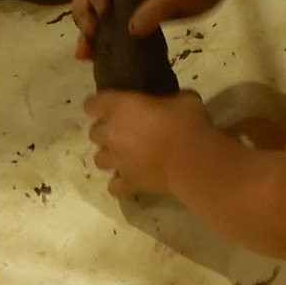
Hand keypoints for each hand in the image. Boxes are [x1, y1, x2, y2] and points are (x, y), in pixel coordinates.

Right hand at [73, 0, 237, 54]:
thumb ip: (155, 8)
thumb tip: (131, 31)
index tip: (105, 11)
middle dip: (83, 11)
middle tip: (91, 33)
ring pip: (95, 10)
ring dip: (86, 29)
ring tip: (85, 54)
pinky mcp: (135, 13)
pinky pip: (112, 24)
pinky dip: (101, 39)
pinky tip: (96, 56)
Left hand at [84, 86, 210, 196]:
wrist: (192, 161)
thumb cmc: (187, 123)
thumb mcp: (183, 99)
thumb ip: (168, 100)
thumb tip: (172, 105)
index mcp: (121, 107)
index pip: (93, 104)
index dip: (97, 105)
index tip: (107, 106)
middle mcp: (112, 134)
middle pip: (94, 134)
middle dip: (105, 132)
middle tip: (124, 131)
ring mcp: (117, 161)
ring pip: (99, 160)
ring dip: (110, 156)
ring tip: (125, 155)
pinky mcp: (128, 183)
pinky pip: (114, 185)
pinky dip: (119, 182)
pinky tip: (131, 178)